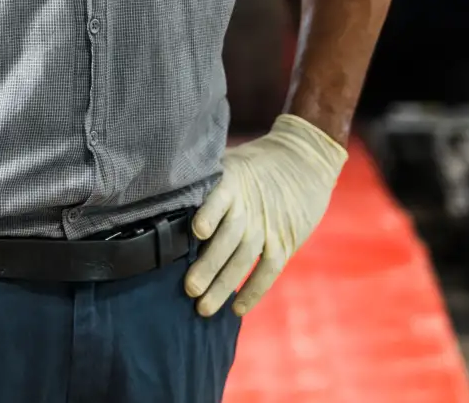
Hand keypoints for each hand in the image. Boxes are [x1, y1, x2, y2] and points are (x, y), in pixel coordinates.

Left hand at [182, 114, 345, 316]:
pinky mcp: (285, 240)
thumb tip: (163, 196)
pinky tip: (237, 309)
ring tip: (203, 308)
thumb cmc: (255, 163)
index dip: (210, 214)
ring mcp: (268, 225)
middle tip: (190, 289)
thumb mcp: (230, 161)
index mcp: (233, 182)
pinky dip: (254, 290)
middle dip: (209, 265)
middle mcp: (250, 205)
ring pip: (245, 259)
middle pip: (229, 238)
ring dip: (224, 285)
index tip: (197, 231)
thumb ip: (206, 181)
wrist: (304, 159)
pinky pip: (269, 269)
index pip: (220, 198)